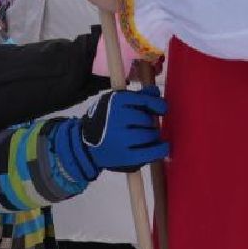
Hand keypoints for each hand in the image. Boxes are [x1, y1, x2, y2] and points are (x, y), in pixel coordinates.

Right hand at [55, 86, 169, 181]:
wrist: (84, 146)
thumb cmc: (104, 121)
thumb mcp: (114, 103)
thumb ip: (137, 96)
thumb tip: (156, 91)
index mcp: (116, 100)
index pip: (146, 100)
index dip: (158, 105)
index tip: (161, 109)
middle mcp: (118, 117)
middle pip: (148, 119)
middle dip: (148, 123)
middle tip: (138, 127)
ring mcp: (121, 138)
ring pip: (150, 135)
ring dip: (151, 136)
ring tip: (141, 137)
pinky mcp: (125, 156)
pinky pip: (151, 152)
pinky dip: (160, 149)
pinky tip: (162, 146)